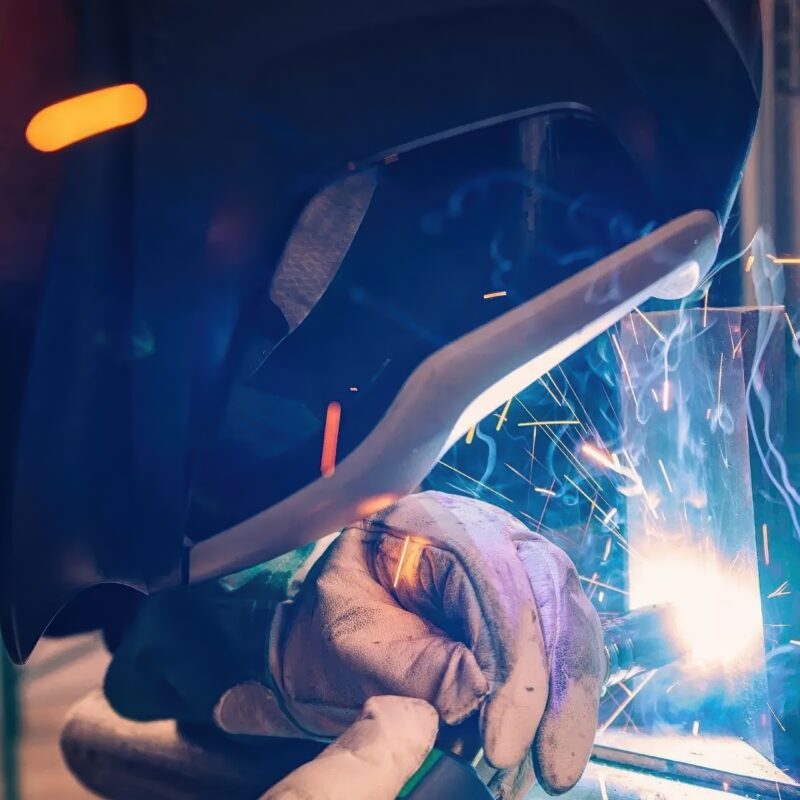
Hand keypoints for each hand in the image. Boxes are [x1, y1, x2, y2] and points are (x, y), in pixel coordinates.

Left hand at [215, 491, 603, 796]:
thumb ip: (411, 665)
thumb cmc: (332, 628)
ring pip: (565, 613)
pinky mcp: (527, 596)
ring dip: (569, 692)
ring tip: (556, 762)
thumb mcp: (352, 644)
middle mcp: (480, 527)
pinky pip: (564, 637)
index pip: (487, 570)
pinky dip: (566, 692)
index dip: (507, 651)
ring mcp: (509, 558)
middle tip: (545, 758)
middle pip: (542, 586)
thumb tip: (479, 692)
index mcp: (424, 519)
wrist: (328, 632)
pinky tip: (559, 738)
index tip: (502, 734)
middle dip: (551, 678)